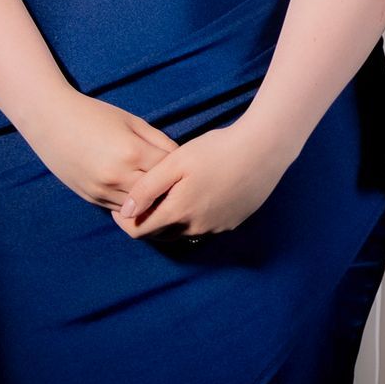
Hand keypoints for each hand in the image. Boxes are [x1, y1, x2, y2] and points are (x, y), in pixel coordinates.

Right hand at [21, 89, 177, 209]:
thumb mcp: (133, 122)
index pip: (170, 170)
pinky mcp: (91, 198)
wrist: (51, 121)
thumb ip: (159, 141)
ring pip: (140, 207)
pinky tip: (140, 196)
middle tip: (180, 185)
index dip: (181, 168)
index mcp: (132, 152)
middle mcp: (118, 175)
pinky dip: (133, 205)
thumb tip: (180, 159)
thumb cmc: (95, 115)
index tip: (187, 167)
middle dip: (170, 189)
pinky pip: (121, 209)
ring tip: (163, 193)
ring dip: (152, 202)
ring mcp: (102, 190)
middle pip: (158, 194)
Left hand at [116, 122, 293, 239]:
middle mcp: (196, 227)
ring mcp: (217, 227)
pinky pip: (207, 225)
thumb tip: (125, 212)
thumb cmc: (217, 149)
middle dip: (149, 221)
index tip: (120, 207)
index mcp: (178, 212)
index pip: (140, 231)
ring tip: (174, 194)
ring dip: (174, 219)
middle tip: (146, 200)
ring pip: (185, 230)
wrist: (263, 149)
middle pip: (161, 234)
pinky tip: (202, 194)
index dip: (125, 221)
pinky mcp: (234, 222)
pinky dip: (197, 216)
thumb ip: (147, 188)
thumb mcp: (175, 162)